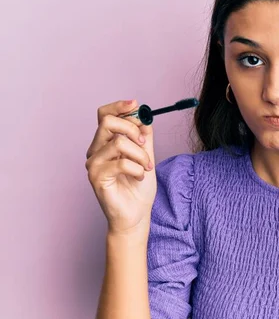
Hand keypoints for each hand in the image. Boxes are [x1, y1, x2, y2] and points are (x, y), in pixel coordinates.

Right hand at [85, 99, 156, 235]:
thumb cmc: (139, 187)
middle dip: (132, 128)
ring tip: (146, 166)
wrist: (136, 214)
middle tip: (144, 143)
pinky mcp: (96, 177)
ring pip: (118, 142)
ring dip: (140, 154)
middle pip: (107, 122)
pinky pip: (120, 162)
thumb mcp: (146, 155)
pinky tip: (139, 176)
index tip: (136, 104)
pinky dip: (136, 168)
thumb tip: (144, 116)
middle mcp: (95, 150)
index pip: (104, 115)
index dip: (119, 106)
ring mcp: (93, 164)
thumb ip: (143, 136)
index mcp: (105, 142)